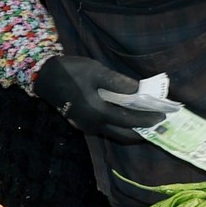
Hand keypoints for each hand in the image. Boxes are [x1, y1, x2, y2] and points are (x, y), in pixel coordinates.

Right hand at [34, 54, 161, 137]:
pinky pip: (106, 129)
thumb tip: (140, 91)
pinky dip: (120, 126)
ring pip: (114, 133)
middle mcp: (92, 124)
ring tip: (147, 121)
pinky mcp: (82, 122)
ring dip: (131, 130)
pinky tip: (128, 116)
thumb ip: (120, 83)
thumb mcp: (97, 72)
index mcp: (97, 112)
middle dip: (142, 131)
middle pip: (123, 135)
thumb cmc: (70, 72)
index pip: (129, 121)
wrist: (43, 76)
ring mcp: (85, 126)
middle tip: (158, 123)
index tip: (162, 116)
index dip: (147, 119)